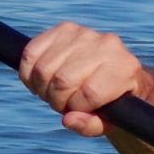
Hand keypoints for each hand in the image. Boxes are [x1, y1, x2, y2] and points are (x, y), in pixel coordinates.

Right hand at [18, 22, 149, 137]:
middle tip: (63, 103)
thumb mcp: (110, 122)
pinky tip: (42, 80)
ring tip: (54, 92)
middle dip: (57, 100)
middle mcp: (106, 45)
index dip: (76, 106)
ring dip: (41, 88)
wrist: (119, 73)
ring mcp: (84, 34)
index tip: (79, 109)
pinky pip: (31, 52)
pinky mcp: (65, 29)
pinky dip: (29, 72)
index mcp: (124, 68)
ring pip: (43, 68)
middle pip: (62, 80)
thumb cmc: (115, 102)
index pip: (89, 92)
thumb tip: (67, 119)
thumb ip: (91, 125)